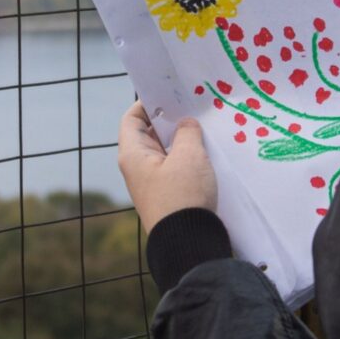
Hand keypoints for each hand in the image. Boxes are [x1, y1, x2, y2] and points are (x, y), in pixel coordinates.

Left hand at [117, 101, 216, 233]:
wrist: (188, 244)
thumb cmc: (183, 196)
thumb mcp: (189, 156)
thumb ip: (187, 132)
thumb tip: (185, 125)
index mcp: (133, 155)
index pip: (131, 119)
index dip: (147, 103)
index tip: (169, 94)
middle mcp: (138, 168)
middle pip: (150, 134)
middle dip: (170, 120)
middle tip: (193, 107)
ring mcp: (153, 183)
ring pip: (166, 152)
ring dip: (183, 140)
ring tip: (204, 126)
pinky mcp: (169, 195)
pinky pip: (176, 168)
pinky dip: (188, 158)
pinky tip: (208, 152)